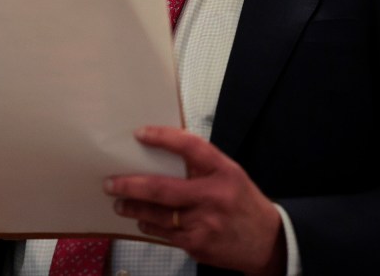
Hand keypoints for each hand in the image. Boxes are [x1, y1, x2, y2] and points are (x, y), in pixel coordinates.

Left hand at [105, 126, 285, 275]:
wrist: (268, 242)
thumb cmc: (243, 203)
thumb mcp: (230, 175)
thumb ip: (201, 166)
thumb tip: (163, 152)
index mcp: (223, 171)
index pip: (190, 147)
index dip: (163, 138)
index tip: (140, 133)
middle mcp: (214, 196)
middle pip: (163, 189)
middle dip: (131, 186)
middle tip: (111, 183)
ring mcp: (205, 223)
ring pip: (158, 215)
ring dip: (134, 209)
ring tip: (119, 203)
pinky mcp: (197, 245)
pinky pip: (165, 234)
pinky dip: (150, 226)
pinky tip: (142, 221)